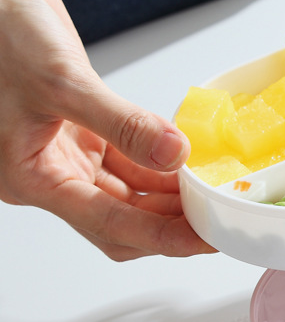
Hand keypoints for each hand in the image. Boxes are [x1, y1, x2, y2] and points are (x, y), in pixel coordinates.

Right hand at [0, 0, 215, 260]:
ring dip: (168, 198)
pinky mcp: (83, 133)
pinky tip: (189, 165)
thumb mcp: (62, 81)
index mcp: (31, 178)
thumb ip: (122, 122)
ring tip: (211, 197)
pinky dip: (160, 166)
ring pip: (128, 194)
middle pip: (121, 219)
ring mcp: (68, 155)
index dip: (161, 237)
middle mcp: (50, 174)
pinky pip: (129, 162)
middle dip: (169, 225)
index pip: (108, 224)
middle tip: (217, 222)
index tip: (203, 240)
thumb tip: (174, 153)